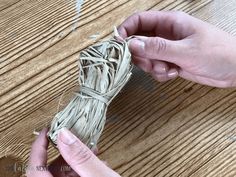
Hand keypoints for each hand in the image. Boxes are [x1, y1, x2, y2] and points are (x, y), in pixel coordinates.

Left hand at [26, 128, 119, 176]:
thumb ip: (81, 158)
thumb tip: (64, 135)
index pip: (35, 170)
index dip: (38, 148)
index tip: (47, 132)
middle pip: (48, 170)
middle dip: (64, 153)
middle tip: (75, 140)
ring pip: (62, 173)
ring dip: (76, 159)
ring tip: (91, 151)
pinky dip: (82, 168)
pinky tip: (95, 162)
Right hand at [118, 11, 235, 87]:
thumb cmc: (218, 53)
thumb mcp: (185, 50)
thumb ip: (157, 48)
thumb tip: (132, 44)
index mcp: (170, 23)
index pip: (139, 21)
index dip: (126, 30)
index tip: (118, 45)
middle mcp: (166, 35)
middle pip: (139, 42)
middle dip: (141, 55)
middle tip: (150, 63)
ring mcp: (168, 50)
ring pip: (147, 57)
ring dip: (152, 67)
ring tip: (167, 69)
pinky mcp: (171, 62)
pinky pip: (156, 68)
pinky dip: (161, 74)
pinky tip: (174, 73)